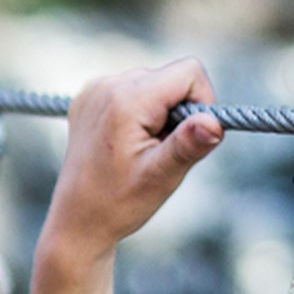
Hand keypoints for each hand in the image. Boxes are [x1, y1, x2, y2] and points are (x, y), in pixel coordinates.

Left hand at [43, 58, 224, 260]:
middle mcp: (106, 85)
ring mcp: (94, 89)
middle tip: (161, 151)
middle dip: (178, 112)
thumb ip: (188, 144)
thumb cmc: (119, 203)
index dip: (203, 102)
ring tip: (142, 150)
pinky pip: (132, 90)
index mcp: (125, 99)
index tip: (190, 136)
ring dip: (159, 113)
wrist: (78, 221)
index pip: (189, 72)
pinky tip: (126, 143)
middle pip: (171, 76)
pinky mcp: (89, 97)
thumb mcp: (161, 177)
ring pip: (153, 83)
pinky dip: (139, 112)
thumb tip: (215, 121)